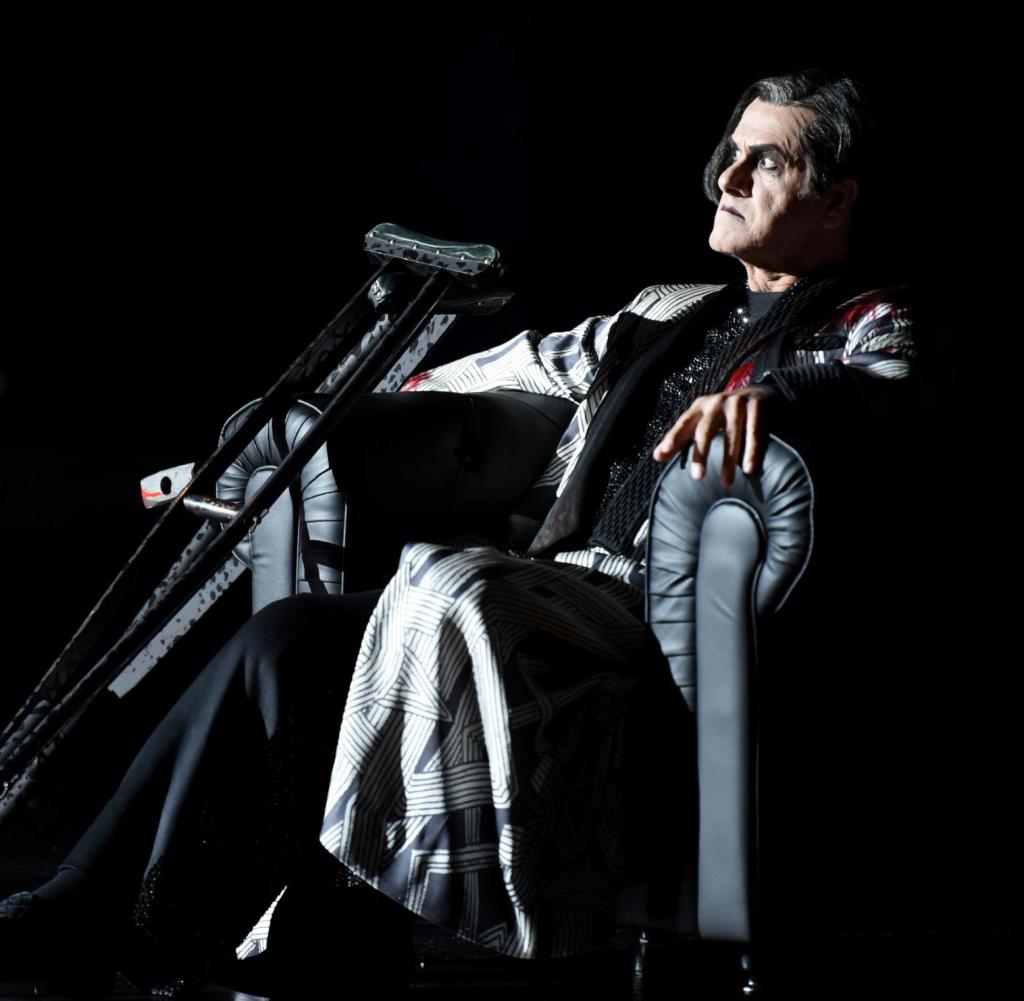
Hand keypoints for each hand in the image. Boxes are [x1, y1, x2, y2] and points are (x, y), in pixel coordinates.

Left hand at [651, 385, 777, 485]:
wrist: (760, 393)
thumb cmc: (725, 414)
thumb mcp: (702, 420)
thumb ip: (682, 438)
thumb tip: (657, 456)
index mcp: (700, 407)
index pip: (683, 424)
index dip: (672, 438)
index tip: (661, 454)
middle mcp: (716, 403)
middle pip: (705, 430)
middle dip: (700, 453)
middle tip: (698, 476)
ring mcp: (738, 403)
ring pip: (731, 434)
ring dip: (728, 459)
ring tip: (726, 481)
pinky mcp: (757, 406)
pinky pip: (753, 431)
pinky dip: (751, 451)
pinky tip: (749, 468)